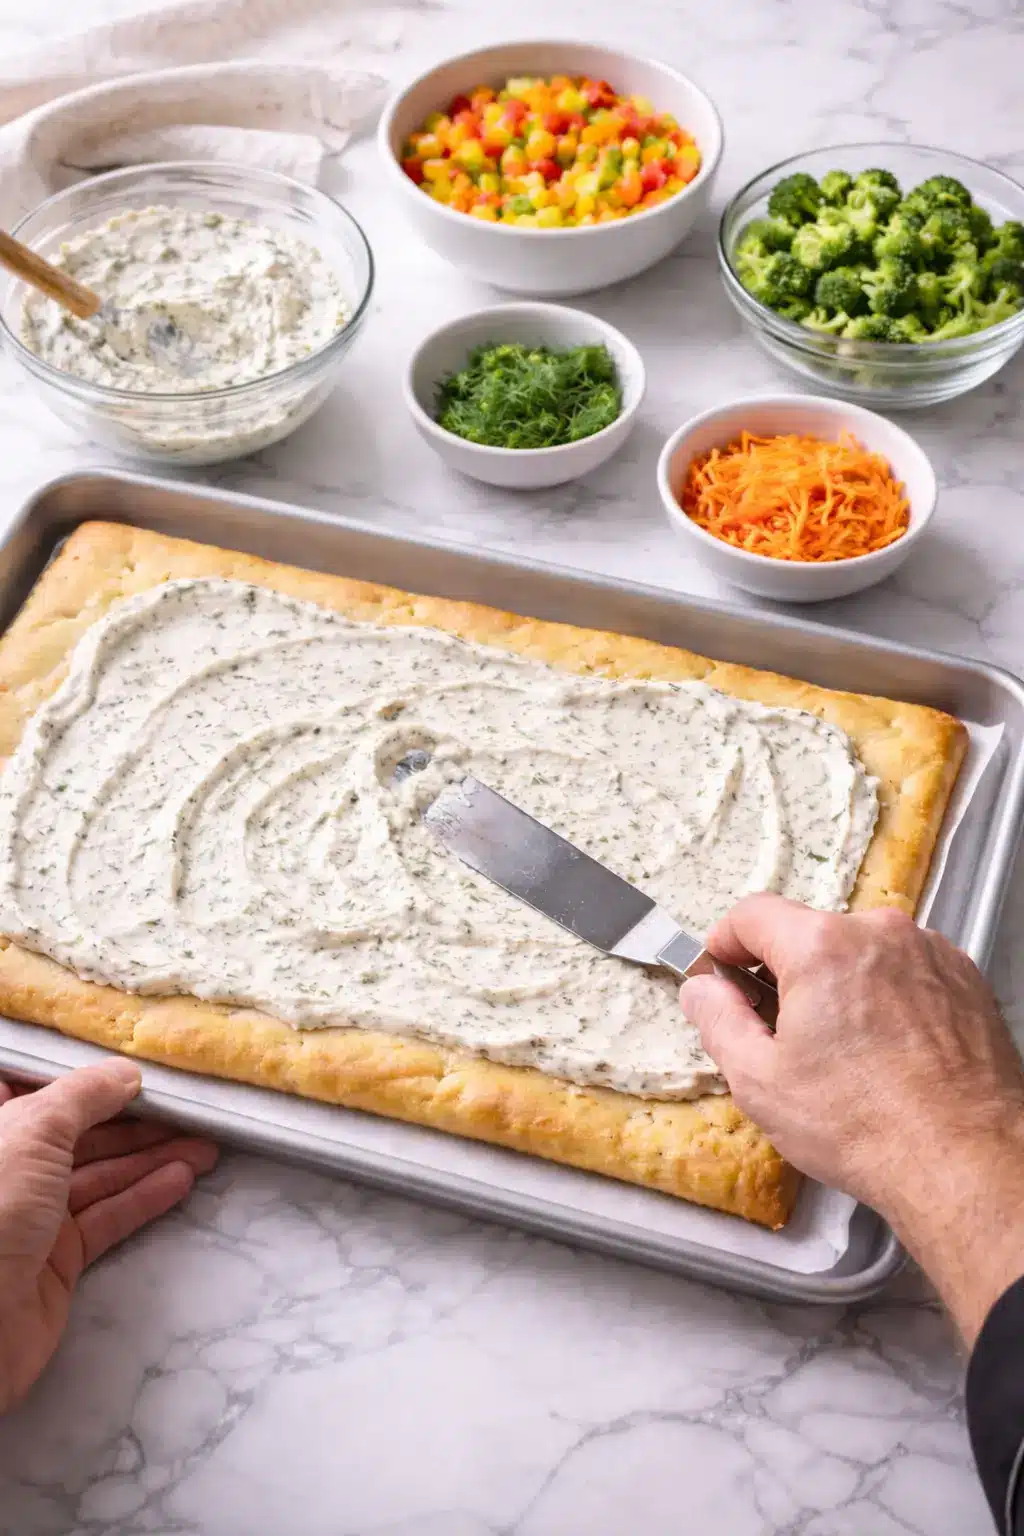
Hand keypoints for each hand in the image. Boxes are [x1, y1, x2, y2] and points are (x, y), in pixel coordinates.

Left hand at [0, 1061, 216, 1413]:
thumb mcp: (34, 1131)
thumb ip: (83, 1096)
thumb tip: (125, 1073)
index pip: (42, 1090)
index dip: (89, 1078)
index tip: (139, 1068)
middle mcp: (12, 1168)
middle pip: (81, 1133)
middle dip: (135, 1121)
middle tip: (191, 1110)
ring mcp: (34, 1216)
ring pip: (101, 1176)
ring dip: (152, 1158)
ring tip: (204, 1144)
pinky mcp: (58, 1260)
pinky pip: (108, 1218)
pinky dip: (145, 1197)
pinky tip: (181, 1179)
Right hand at [681, 894, 1023, 1342]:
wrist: (964, 1161)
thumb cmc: (866, 1126)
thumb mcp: (759, 1080)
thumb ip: (718, 1020)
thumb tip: (704, 991)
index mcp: (821, 947)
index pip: (753, 914)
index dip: (725, 942)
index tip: (722, 972)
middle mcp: (879, 934)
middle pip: (810, 933)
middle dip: (785, 974)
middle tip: (779, 1031)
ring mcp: (929, 953)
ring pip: (861, 952)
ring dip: (840, 985)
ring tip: (842, 1052)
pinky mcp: (964, 980)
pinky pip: (906, 971)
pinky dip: (887, 997)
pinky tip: (885, 1052)